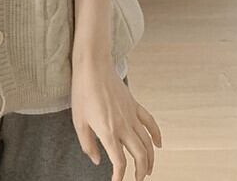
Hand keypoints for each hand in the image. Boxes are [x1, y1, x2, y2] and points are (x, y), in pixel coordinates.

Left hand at [71, 59, 161, 180]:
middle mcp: (123, 125)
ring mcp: (131, 115)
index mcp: (107, 131)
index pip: (119, 161)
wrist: (93, 66)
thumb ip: (87, 143)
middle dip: (140, 171)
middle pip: (139, 155)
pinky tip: (159, 144)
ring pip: (147, 142)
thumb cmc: (82, 91)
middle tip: (137, 179)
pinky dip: (157, 135)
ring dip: (150, 158)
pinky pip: (150, 122)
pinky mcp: (134, 104)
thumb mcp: (78, 120)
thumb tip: (97, 160)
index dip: (119, 176)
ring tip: (147, 169)